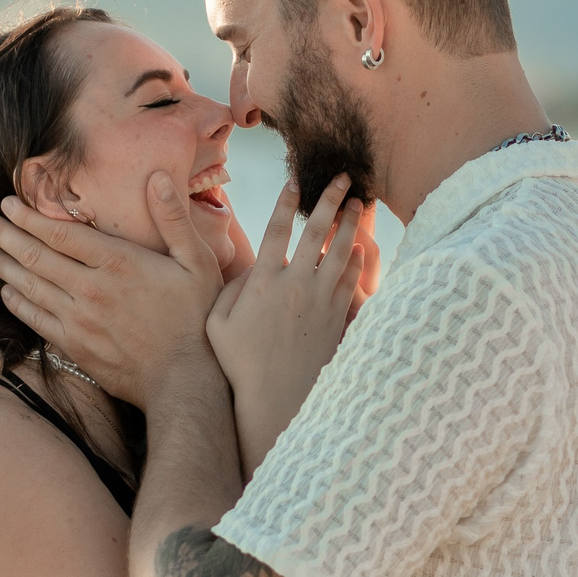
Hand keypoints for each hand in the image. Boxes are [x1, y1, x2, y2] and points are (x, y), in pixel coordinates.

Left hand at [0, 172, 227, 405]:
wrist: (184, 381)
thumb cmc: (196, 319)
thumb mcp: (198, 262)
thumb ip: (174, 218)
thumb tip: (157, 176)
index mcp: (118, 263)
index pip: (61, 232)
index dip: (30, 216)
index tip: (8, 202)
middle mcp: (91, 289)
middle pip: (36, 255)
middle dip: (4, 233)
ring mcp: (79, 320)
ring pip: (30, 286)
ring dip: (4, 265)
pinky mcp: (75, 345)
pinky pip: (36, 319)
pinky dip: (17, 302)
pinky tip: (6, 290)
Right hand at [207, 175, 362, 473]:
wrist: (277, 399)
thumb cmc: (240, 364)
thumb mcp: (217, 325)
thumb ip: (230, 290)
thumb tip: (251, 269)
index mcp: (263, 281)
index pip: (277, 230)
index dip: (287, 202)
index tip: (295, 180)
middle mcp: (296, 284)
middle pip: (317, 231)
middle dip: (331, 199)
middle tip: (345, 177)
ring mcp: (321, 301)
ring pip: (341, 251)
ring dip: (350, 224)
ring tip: (358, 204)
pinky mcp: (337, 318)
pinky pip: (352, 280)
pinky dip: (357, 259)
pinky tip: (360, 247)